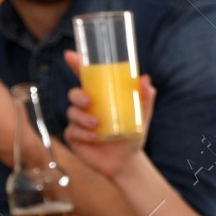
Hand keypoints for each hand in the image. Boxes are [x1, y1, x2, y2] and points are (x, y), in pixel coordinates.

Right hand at [61, 49, 153, 179]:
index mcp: (100, 96)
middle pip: (74, 94)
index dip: (76, 64)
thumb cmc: (133, 132)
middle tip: (89, 102)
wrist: (127, 160)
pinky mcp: (74, 137)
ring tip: (97, 124)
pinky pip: (73, 131)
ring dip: (83, 118)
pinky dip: (83, 133)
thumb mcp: (142, 114)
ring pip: (72, 113)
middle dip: (78, 95)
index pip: (85, 77)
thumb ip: (145, 97)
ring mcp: (78, 122)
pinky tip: (95, 138)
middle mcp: (86, 107)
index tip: (70, 55)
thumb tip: (145, 78)